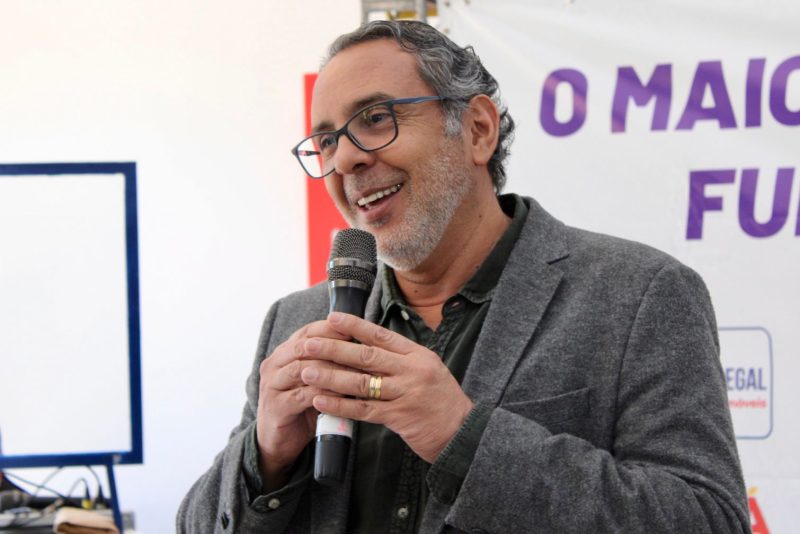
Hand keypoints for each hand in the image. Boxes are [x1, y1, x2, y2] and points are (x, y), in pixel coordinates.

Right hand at [255, 320, 351, 490]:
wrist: (278, 442)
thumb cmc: (302, 408)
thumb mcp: (314, 381)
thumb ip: (328, 364)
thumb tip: (361, 348)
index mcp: (283, 354)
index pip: (307, 332)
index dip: (329, 328)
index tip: (353, 328)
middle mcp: (274, 365)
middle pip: (302, 346)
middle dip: (331, 346)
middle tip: (356, 348)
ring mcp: (272, 385)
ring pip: (302, 369)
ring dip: (330, 369)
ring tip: (354, 371)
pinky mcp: (276, 407)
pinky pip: (302, 396)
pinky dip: (324, 394)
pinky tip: (342, 395)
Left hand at [298, 312, 473, 463]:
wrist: (462, 432)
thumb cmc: (440, 400)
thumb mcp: (427, 369)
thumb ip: (400, 359)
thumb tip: (366, 344)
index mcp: (418, 355)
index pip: (381, 335)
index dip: (354, 325)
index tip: (331, 318)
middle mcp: (412, 371)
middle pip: (367, 356)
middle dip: (334, 348)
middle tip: (309, 343)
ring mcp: (406, 394)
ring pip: (361, 382)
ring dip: (331, 377)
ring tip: (307, 371)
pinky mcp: (399, 418)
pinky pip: (363, 410)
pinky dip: (340, 405)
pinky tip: (320, 401)